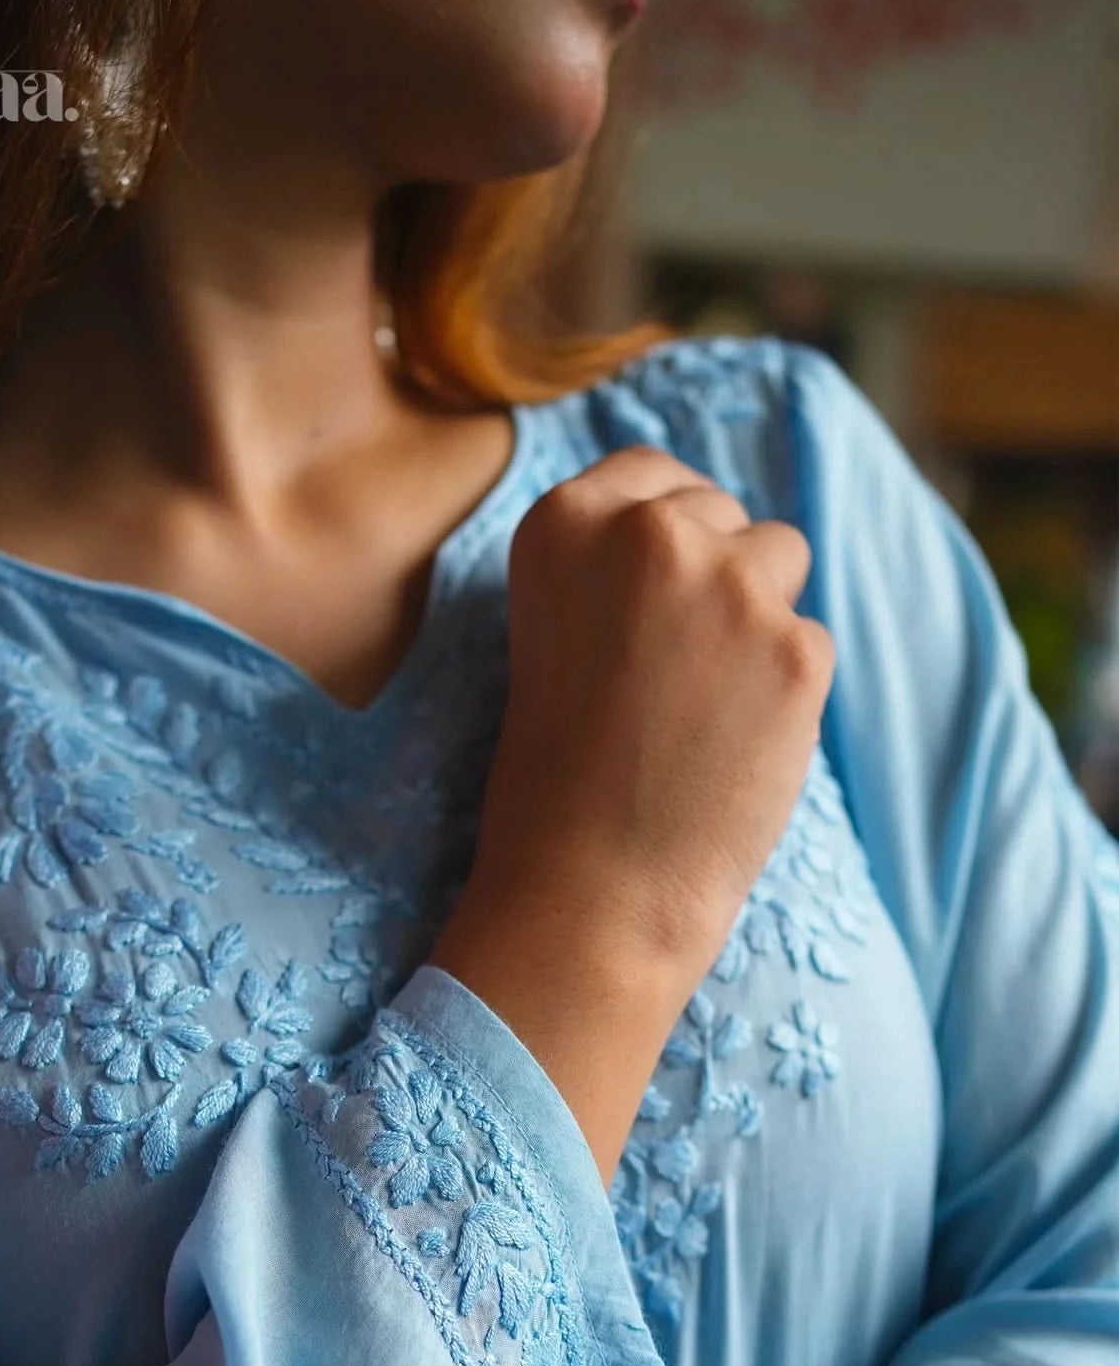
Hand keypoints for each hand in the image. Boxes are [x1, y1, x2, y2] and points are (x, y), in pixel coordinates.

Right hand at [430, 447, 834, 1182]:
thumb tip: (704, 526)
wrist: (591, 891)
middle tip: (672, 680)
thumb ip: (613, 568)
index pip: (651, 474)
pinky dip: (788, 695)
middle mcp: (647, 533)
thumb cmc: (557, 782)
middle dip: (717, 578)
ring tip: (704, 711)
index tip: (656, 598)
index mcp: (563, 521)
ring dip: (762, 623)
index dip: (668, 533)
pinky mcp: (796, 648)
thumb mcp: (553, 634)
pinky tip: (735, 749)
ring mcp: (730, 585)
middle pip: (725, 515)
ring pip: (782, 562)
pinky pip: (812, 643)